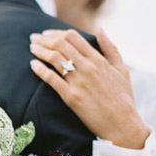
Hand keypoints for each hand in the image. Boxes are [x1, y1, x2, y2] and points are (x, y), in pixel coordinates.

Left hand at [29, 28, 150, 149]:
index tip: (47, 34)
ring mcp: (79, 82)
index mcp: (99, 60)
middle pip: (60, 44)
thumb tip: (100, 29)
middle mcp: (88, 68)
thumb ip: (111, 48)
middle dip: (44, 39)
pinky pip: (51, 79)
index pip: (73, 37)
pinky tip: (33, 65)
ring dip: (40, 51)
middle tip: (33, 38)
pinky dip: (40, 69)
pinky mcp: (71, 98)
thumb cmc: (123, 99)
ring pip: (54, 59)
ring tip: (32, 48)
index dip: (56, 32)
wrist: (123, 125)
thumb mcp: (122, 70)